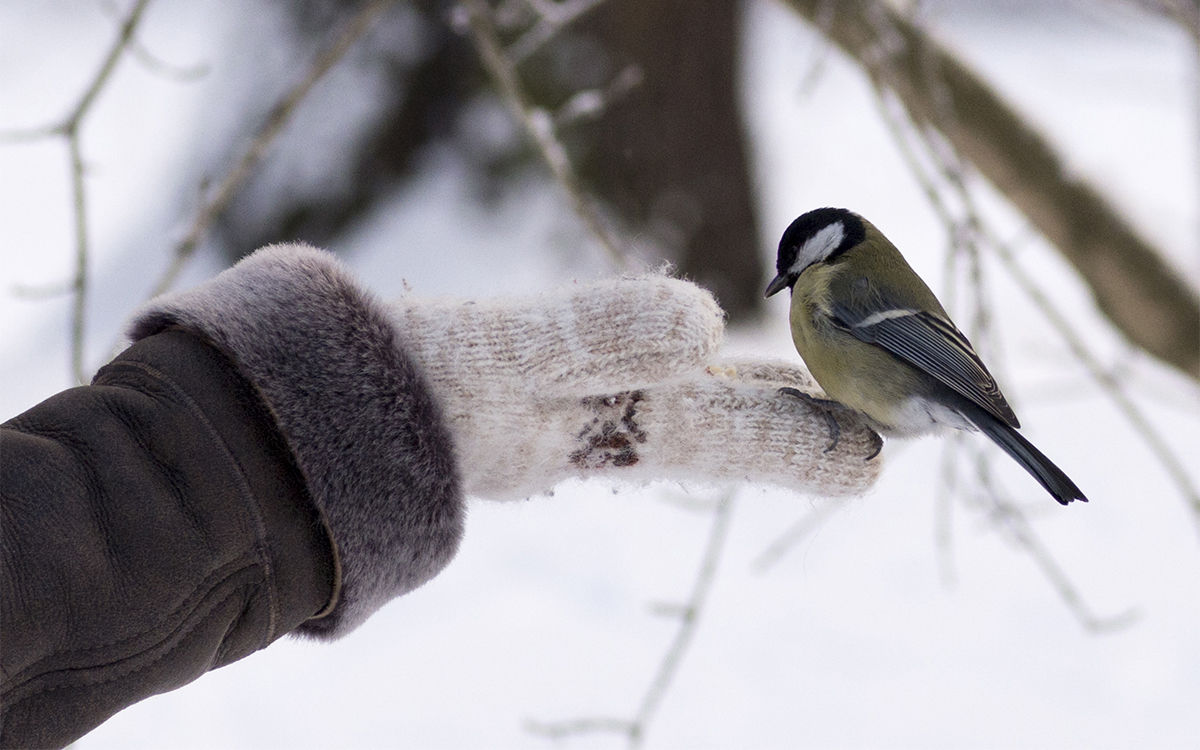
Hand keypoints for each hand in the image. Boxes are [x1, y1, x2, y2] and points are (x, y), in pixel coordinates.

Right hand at [390, 275, 880, 499]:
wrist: (312, 415)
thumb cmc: (399, 393)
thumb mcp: (495, 358)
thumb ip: (594, 336)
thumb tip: (703, 325)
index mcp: (602, 429)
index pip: (724, 433)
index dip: (799, 442)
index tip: (878, 461)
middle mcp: (591, 432)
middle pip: (712, 429)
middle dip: (788, 428)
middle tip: (869, 437)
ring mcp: (558, 421)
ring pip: (671, 411)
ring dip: (740, 406)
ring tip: (799, 397)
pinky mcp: (524, 402)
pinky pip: (617, 393)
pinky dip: (665, 380)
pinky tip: (675, 369)